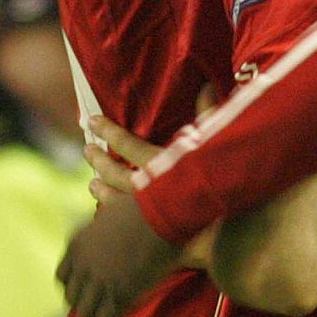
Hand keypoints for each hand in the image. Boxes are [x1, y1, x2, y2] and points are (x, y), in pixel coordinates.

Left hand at [57, 192, 181, 316]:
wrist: (163, 211)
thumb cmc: (146, 204)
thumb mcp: (113, 210)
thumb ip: (103, 222)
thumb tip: (105, 209)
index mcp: (78, 244)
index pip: (64, 275)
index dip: (71, 287)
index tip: (79, 292)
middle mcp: (83, 265)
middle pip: (73, 296)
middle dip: (80, 307)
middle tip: (89, 315)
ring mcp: (100, 281)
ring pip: (87, 311)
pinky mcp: (119, 293)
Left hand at [86, 101, 218, 269]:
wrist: (230, 224)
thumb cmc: (225, 175)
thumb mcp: (218, 140)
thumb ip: (209, 113)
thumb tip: (206, 85)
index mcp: (161, 162)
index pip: (126, 143)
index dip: (107, 130)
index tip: (91, 120)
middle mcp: (148, 187)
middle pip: (113, 172)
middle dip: (98, 160)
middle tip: (87, 150)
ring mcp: (146, 212)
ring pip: (114, 200)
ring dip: (101, 190)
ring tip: (92, 184)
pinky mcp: (150, 232)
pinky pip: (124, 224)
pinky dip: (112, 217)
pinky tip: (108, 214)